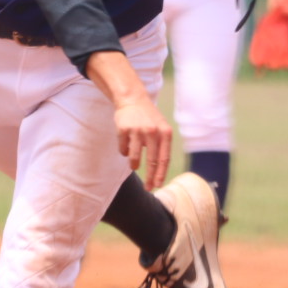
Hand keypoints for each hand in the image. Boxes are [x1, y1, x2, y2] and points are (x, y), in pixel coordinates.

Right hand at [85, 50, 172, 186]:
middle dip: (149, 177)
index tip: (158, 186)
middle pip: (151, 161)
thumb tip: (159, 174)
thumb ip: (162, 148)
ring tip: (134, 165)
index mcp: (165, 133)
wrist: (133, 99)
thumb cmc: (149, 119)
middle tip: (148, 188)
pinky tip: (126, 144)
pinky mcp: (124, 130)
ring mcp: (137, 130)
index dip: (161, 174)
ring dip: (134, 164)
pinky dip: (124, 151)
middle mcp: (152, 132)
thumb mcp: (162, 129)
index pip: (164, 159)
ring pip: (134, 158)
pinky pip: (123, 150)